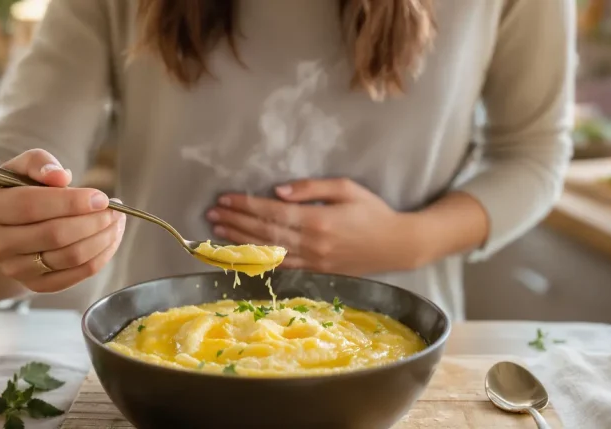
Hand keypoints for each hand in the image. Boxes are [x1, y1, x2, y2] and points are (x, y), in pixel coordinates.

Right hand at [0, 149, 125, 292]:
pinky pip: (77, 274)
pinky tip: (110, 238)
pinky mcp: (35, 285)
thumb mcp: (23, 167)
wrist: (8, 227)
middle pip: (55, 235)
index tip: (101, 197)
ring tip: (116, 221)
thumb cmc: (20, 191)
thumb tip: (60, 176)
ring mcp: (14, 268)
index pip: (32, 205)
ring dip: (102, 238)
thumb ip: (39, 162)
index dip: (71, 202)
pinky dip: (101, 256)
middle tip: (115, 209)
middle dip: (93, 221)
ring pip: (70, 256)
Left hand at [206, 178, 427, 275]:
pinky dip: (259, 261)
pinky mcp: (316, 271)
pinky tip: (242, 255)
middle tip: (212, 215)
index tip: (224, 199)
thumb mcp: (347, 189)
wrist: (397, 245)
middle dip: (235, 222)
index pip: (272, 212)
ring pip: (268, 252)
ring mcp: (313, 260)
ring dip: (241, 242)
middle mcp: (311, 243)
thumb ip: (311, 188)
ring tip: (218, 233)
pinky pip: (282, 266)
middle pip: (264, 232)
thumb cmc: (374, 212)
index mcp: (317, 219)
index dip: (245, 205)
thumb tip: (277, 191)